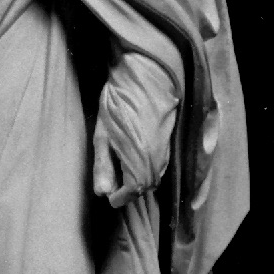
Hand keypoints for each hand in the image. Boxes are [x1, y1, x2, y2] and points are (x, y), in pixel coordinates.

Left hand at [92, 56, 177, 210]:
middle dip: (130, 189)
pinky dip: (149, 168)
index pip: (133, 191)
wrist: (146, 75)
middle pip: (146, 186)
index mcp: (140, 160)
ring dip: (140, 178)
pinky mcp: (172, 141)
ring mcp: (167, 150)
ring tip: (123, 172)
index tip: (110, 198)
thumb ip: (103, 166)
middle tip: (114, 186)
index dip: (120, 197)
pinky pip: (161, 164)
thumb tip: (102, 194)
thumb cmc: (119, 104)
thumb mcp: (103, 135)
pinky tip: (137, 159)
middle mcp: (158, 159)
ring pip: (155, 175)